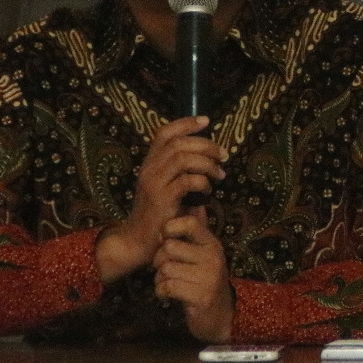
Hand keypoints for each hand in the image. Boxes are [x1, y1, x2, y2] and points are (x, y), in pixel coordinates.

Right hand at [95, 116, 225, 283]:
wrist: (138, 241)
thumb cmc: (159, 214)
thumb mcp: (167, 187)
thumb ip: (181, 171)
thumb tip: (209, 157)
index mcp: (150, 163)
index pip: (164, 133)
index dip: (185, 123)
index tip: (206, 120)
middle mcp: (149, 169)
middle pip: (179, 143)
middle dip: (206, 145)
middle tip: (224, 155)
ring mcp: (154, 183)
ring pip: (183, 158)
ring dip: (207, 163)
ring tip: (219, 174)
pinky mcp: (162, 199)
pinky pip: (187, 181)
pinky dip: (203, 182)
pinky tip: (208, 191)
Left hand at [154, 210, 234, 342]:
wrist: (220, 316)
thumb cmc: (205, 282)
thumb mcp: (204, 254)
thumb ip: (197, 232)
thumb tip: (196, 204)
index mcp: (212, 243)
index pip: (189, 223)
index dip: (170, 228)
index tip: (165, 238)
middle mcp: (213, 257)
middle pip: (169, 247)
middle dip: (159, 260)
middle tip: (164, 269)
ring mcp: (208, 276)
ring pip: (165, 268)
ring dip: (159, 279)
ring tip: (168, 283)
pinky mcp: (201, 295)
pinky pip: (167, 286)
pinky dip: (161, 292)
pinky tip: (167, 295)